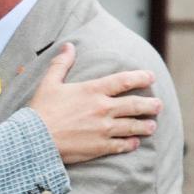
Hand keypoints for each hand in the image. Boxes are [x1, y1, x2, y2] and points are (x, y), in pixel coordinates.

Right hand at [27, 43, 161, 164]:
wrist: (34, 139)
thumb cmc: (40, 110)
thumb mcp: (49, 83)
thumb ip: (61, 64)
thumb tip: (68, 46)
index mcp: (93, 90)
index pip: (124, 80)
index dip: (141, 78)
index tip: (151, 77)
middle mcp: (103, 108)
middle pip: (136, 105)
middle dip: (151, 105)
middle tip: (158, 105)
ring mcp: (104, 129)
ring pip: (133, 126)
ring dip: (145, 125)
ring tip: (151, 125)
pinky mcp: (100, 146)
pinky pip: (122, 145)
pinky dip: (131, 143)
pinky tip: (135, 142)